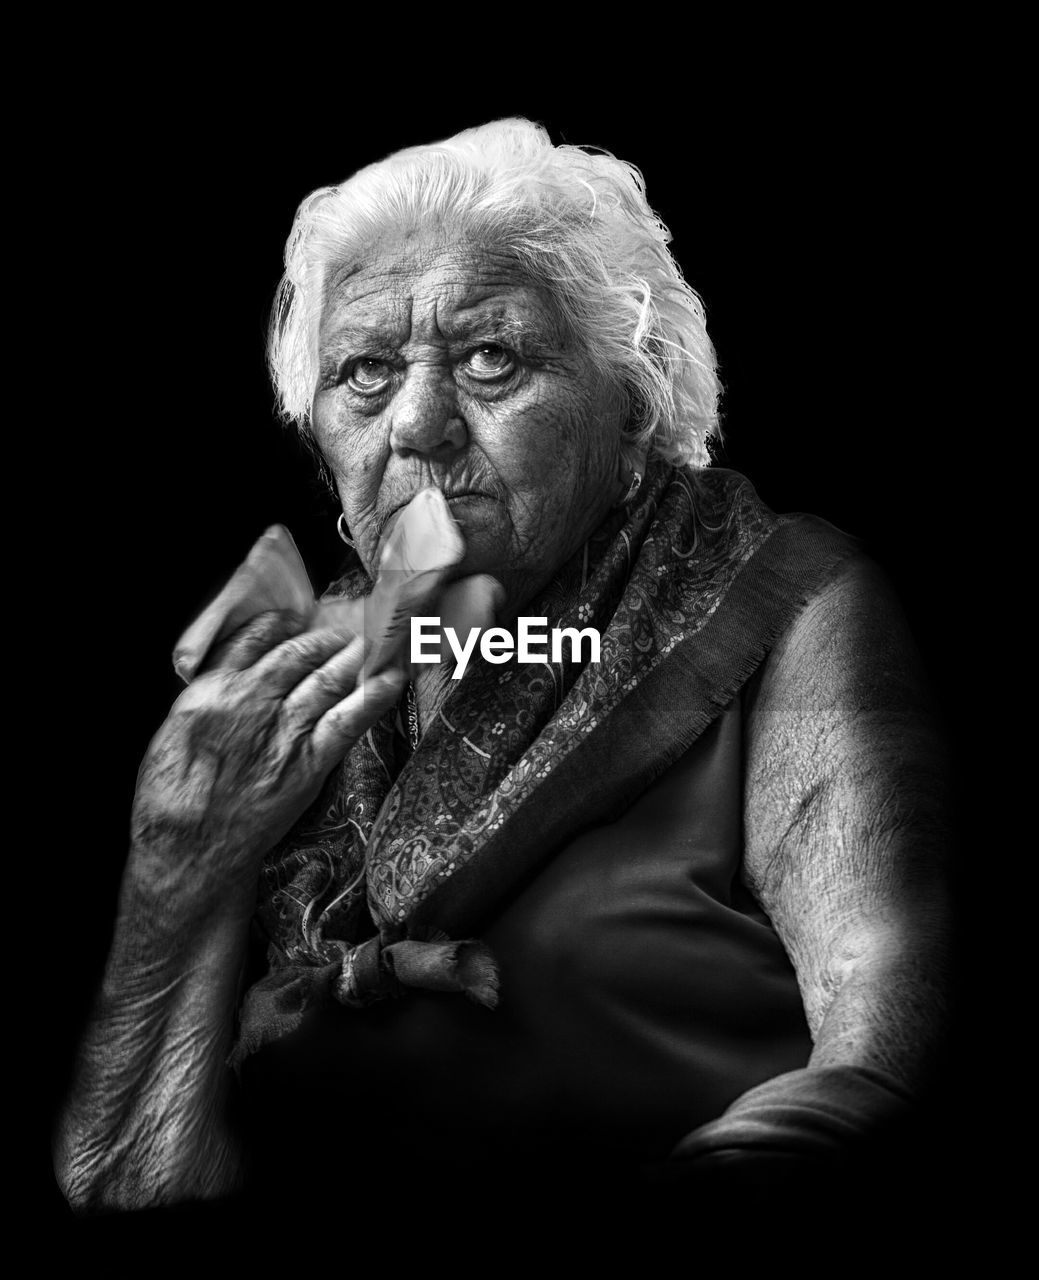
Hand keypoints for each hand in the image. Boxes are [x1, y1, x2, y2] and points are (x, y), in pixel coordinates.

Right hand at [130, 608, 404, 916]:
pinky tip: (393, 678)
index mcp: (214, 689)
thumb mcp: (173, 733)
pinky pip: (348, 720)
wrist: (190, 848)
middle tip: (347, 628)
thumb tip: (227, 683)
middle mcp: (252, 699)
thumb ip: (206, 701)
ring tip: (372, 641)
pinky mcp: (309, 762)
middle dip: (326, 637)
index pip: (256, 638)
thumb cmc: (170, 797)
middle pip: (299, 652)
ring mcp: (285, 729)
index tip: (300, 619)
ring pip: (327, 677)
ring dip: (353, 656)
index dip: (284, 625)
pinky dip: (373, 697)